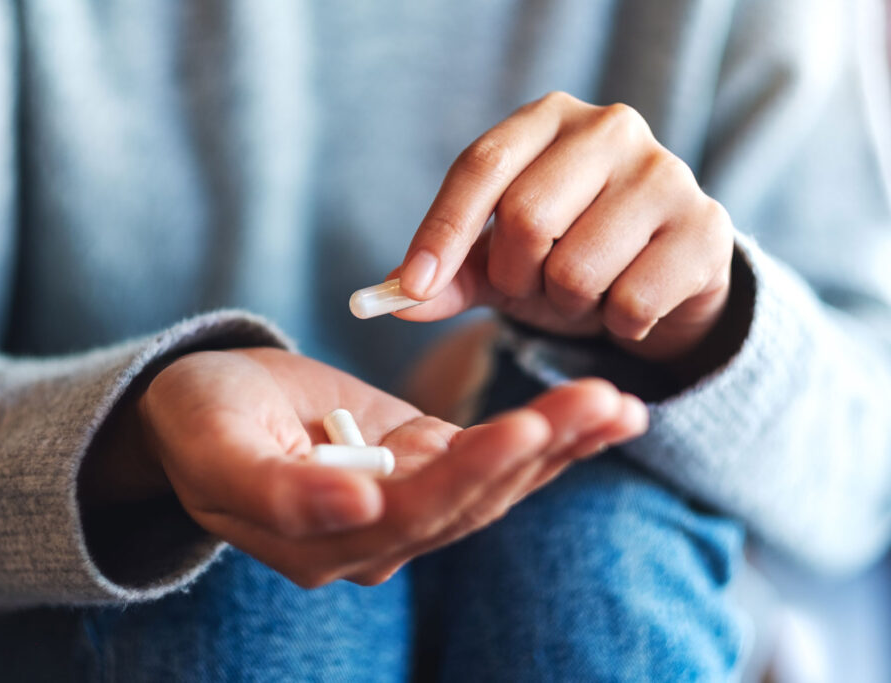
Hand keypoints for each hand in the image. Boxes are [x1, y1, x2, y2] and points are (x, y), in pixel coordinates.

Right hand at [103, 347, 646, 587]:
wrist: (202, 406)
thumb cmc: (197, 422)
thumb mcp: (215, 449)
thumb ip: (277, 491)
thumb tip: (357, 507)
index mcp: (326, 540)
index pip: (411, 515)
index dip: (468, 477)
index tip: (521, 430)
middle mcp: (377, 534)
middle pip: (472, 500)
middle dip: (538, 450)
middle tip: (603, 401)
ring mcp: (405, 500)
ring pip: (495, 481)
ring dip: (558, 444)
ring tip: (619, 405)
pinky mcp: (422, 461)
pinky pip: (491, 455)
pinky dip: (545, 435)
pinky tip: (598, 414)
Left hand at [394, 92, 733, 361]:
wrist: (662, 276)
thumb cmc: (569, 253)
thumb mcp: (500, 259)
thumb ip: (447, 276)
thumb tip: (392, 302)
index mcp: (548, 118)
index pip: (481, 165)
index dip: (440, 231)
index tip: (411, 286)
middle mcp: (610, 128)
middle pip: (525, 218)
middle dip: (516, 276)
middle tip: (534, 285)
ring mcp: (666, 172)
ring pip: (576, 269)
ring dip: (567, 304)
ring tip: (585, 291)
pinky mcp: (706, 228)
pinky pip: (631, 302)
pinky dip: (617, 324)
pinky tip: (629, 304)